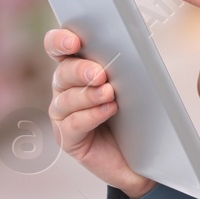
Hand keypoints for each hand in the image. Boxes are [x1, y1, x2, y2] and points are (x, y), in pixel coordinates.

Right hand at [44, 27, 155, 198]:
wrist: (141, 158)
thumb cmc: (135, 115)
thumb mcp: (132, 85)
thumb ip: (124, 66)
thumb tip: (132, 47)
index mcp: (77, 67)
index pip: (58, 47)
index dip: (60, 41)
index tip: (74, 41)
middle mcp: (65, 88)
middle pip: (63, 72)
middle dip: (80, 70)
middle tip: (100, 73)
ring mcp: (63, 115)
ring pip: (66, 99)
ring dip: (88, 95)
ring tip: (109, 93)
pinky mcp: (68, 138)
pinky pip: (73, 124)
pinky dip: (91, 116)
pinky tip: (108, 110)